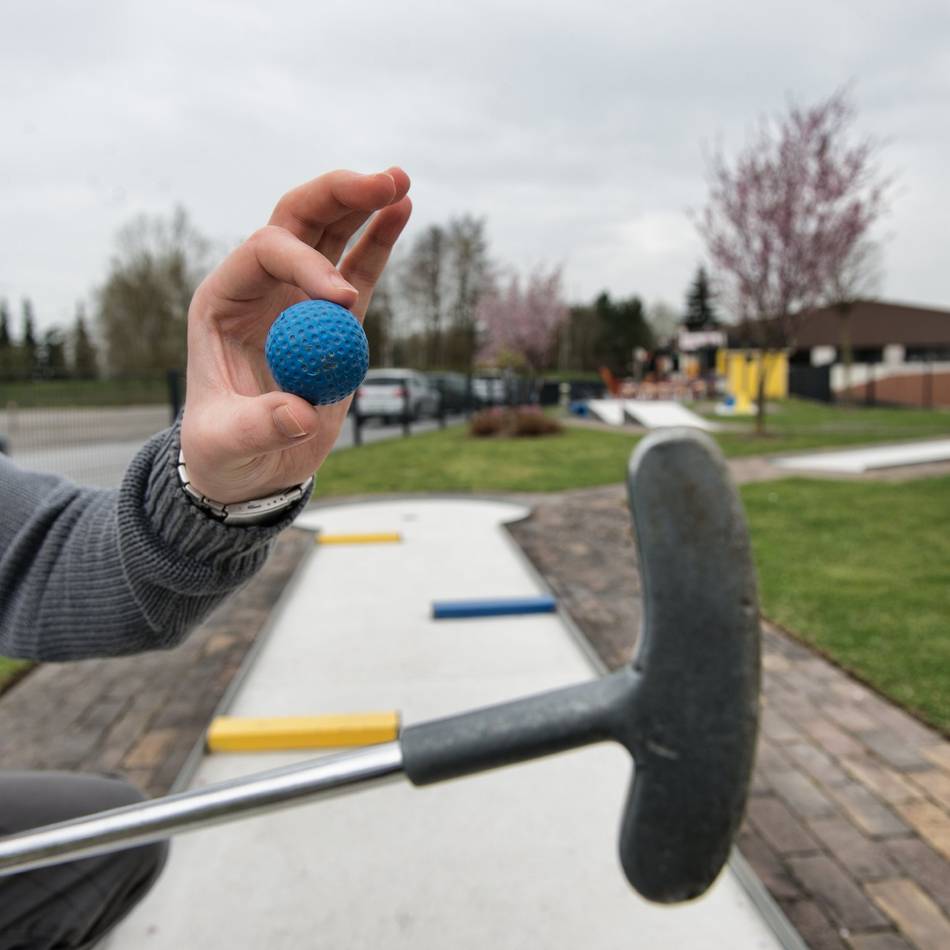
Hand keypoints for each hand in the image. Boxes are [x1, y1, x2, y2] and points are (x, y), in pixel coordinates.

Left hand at [180, 168, 411, 503]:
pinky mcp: (331, 317)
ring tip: (400, 180)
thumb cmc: (225, 451)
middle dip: (338, 196)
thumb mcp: (227, 444)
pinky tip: (402, 209)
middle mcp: (259, 286)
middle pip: (296, 220)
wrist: (249, 465)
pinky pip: (358, 268)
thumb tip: (299, 413)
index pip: (265, 253)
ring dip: (363, 203)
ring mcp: (297, 296)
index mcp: (223, 301)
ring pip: (329, 232)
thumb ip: (257, 426)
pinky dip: (379, 239)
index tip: (347, 302)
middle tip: (384, 182)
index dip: (307, 264)